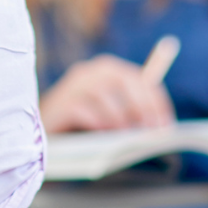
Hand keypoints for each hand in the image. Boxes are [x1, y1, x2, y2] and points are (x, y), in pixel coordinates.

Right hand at [39, 54, 174, 132]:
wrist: (41, 130)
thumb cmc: (83, 125)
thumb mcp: (111, 114)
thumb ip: (131, 113)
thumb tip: (157, 127)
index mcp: (108, 69)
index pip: (141, 79)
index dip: (156, 102)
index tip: (166, 126)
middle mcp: (90, 71)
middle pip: (123, 80)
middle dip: (141, 107)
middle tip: (151, 131)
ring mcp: (73, 85)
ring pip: (103, 94)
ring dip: (120, 117)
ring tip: (128, 137)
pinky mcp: (59, 103)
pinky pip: (83, 109)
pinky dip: (97, 122)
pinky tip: (105, 136)